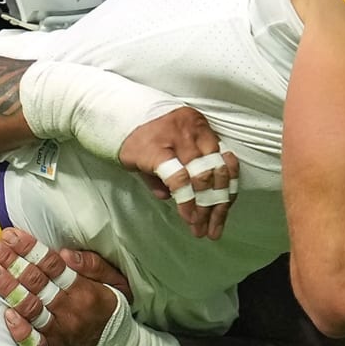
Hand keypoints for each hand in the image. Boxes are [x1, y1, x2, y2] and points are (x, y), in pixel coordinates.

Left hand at [0, 228, 129, 345]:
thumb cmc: (109, 310)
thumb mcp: (115, 281)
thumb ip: (93, 265)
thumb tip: (65, 254)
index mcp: (85, 290)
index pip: (52, 265)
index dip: (30, 248)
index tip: (10, 235)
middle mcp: (71, 310)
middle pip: (36, 282)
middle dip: (11, 261)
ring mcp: (60, 333)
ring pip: (30, 308)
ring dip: (8, 288)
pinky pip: (34, 344)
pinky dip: (20, 330)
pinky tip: (6, 314)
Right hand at [118, 107, 238, 239]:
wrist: (116, 117)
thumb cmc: (145, 135)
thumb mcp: (169, 148)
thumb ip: (179, 170)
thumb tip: (175, 198)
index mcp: (202, 129)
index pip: (226, 161)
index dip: (228, 190)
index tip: (224, 211)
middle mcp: (195, 131)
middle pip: (217, 172)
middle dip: (218, 205)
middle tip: (212, 228)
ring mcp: (178, 140)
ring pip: (202, 177)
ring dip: (204, 208)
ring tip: (199, 227)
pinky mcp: (158, 151)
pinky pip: (179, 179)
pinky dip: (186, 200)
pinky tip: (187, 215)